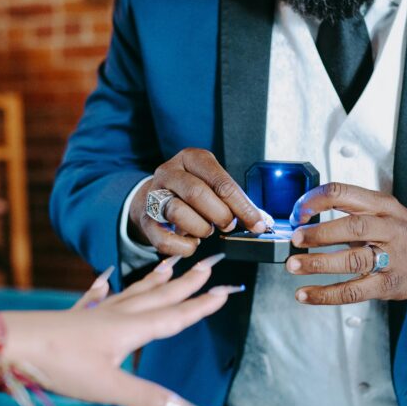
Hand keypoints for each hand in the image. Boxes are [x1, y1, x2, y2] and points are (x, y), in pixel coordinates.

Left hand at [5, 254, 236, 405]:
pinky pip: (95, 299)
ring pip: (133, 292)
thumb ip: (149, 399)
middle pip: (159, 296)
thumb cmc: (59, 365)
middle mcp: (116, 316)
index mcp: (130, 330)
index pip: (175, 316)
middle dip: (187, 283)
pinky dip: (104, 288)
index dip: (202, 306)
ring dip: (155, 280)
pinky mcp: (72, 320)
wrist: (9, 345)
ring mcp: (94, 315)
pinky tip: (106, 279)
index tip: (226, 290)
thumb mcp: (108, 389)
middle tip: (210, 264)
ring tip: (171, 264)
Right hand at [128, 148, 266, 255]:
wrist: (155, 197)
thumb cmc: (193, 192)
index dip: (242, 206)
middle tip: (229, 226)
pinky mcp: (145, 219)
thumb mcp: (212, 184)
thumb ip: (234, 200)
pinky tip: (192, 244)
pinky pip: (163, 238)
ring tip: (207, 230)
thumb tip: (261, 221)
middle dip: (220, 215)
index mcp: (192, 158)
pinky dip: (183, 247)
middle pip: (197, 193)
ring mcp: (154, 194)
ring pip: (178, 212)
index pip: (221, 182)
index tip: (258, 224)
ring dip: (201, 228)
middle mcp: (170, 172)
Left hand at [285, 183, 406, 304]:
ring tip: (294, 265)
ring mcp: (391, 259)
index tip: (298, 211)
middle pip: (353, 228)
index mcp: (382, 206)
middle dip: (320, 233)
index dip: (316, 200)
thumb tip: (304, 211)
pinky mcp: (387, 286)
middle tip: (296, 238)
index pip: (344, 194)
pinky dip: (326, 294)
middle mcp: (389, 229)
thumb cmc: (400, 232)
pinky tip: (305, 294)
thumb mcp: (381, 208)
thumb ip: (348, 208)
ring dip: (319, 264)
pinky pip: (354, 291)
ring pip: (353, 261)